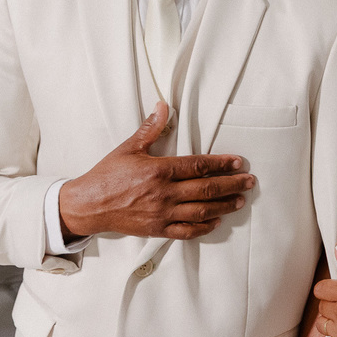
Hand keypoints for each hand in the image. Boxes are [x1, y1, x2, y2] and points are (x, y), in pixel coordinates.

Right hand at [59, 102, 253, 240]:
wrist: (87, 206)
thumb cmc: (107, 175)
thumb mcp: (128, 148)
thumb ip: (150, 129)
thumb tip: (163, 106)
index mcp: (159, 171)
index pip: (198, 166)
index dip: (221, 164)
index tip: (238, 162)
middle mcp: (163, 193)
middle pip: (206, 189)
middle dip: (232, 185)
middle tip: (250, 182)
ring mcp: (161, 213)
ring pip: (201, 211)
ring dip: (224, 206)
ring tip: (240, 200)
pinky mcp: (157, 229)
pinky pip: (186, 231)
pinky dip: (204, 227)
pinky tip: (216, 222)